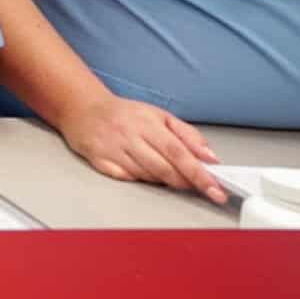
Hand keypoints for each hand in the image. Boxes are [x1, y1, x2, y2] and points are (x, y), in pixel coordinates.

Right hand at [57, 94, 226, 204]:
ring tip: (164, 169)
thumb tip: (210, 157)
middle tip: (198, 186)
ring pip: (148, 176)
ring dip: (163, 180)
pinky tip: (141, 169)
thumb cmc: (124, 114)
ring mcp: (113, 149)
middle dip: (185, 181)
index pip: (179, 153)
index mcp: (147, 123)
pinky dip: (140, 179)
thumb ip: (188, 135)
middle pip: (165, 168)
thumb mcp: (160, 115)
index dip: (200, 174)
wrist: (83, 109)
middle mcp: (129, 136)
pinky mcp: (99, 161)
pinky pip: (128, 178)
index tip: (216, 189)